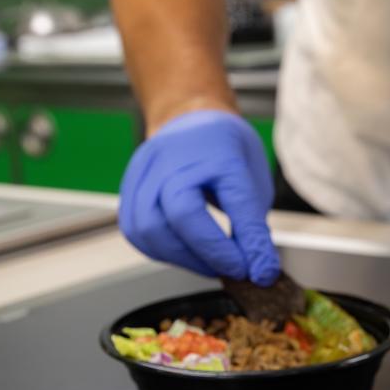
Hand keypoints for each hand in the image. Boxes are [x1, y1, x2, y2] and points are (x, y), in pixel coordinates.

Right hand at [119, 109, 279, 283]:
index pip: (235, 200)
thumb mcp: (252, 180)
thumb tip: (260, 269)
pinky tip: (186, 254)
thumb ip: (253, 225)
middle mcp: (176, 157)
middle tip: (235, 270)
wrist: (189, 119)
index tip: (261, 270)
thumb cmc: (224, 151)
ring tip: (211, 265)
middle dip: (210, 253)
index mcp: (218, 150)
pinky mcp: (129, 187)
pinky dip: (162, 251)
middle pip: (182, 214)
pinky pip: (136, 231)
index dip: (248, 241)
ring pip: (150, 228)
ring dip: (184, 258)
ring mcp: (146, 170)